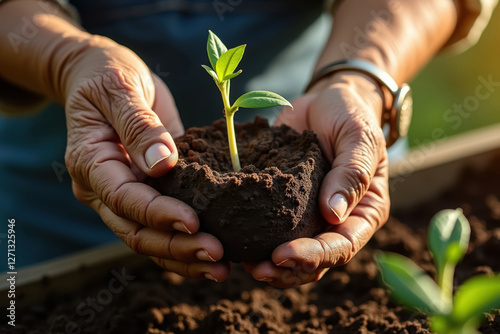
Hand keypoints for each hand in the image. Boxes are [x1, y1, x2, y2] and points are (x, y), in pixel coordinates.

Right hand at [63, 36, 228, 281]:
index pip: (123, 198)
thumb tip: (163, 164)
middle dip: (176, 246)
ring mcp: (123, 195)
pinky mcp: (145, 193)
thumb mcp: (120, 87)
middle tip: (217, 255)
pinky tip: (212, 256)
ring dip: (183, 256)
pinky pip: (161, 226)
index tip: (194, 222)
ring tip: (221, 267)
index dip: (157, 214)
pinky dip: (184, 243)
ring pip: (148, 239)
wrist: (100, 74)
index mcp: (90, 163)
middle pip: (135, 231)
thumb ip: (138, 124)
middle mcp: (103, 188)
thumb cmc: (107, 74)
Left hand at [244, 72, 389, 287]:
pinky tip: (235, 244)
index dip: (313, 256)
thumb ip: (350, 173)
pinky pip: (271, 230)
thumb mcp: (358, 137)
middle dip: (287, 270)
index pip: (342, 245)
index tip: (282, 254)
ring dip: (271, 266)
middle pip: (316, 261)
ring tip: (244, 265)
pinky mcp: (284, 205)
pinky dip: (255, 241)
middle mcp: (336, 221)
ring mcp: (309, 216)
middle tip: (257, 269)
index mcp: (363, 211)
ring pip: (293, 255)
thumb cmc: (350, 114)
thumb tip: (333, 213)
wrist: (326, 100)